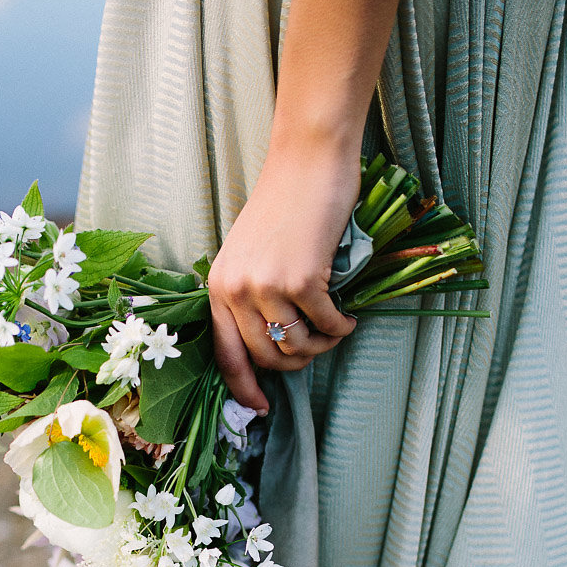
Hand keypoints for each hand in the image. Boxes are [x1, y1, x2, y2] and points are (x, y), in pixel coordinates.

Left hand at [208, 141, 361, 413]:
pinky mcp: (300, 279)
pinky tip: (348, 316)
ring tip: (333, 329)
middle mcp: (236, 289)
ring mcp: (266, 285)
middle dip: (295, 363)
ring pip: (294, 347)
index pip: (224, 354)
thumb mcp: (250, 253)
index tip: (261, 407)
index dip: (243, 387)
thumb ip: (250, 294)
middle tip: (317, 347)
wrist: (308, 160)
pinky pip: (324, 324)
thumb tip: (271, 344)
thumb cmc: (285, 203)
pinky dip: (340, 326)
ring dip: (320, 346)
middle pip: (264, 357)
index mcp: (218, 286)